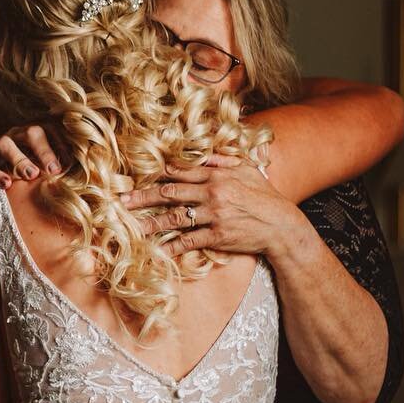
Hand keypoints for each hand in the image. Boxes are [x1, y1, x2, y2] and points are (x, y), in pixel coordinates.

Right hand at [0, 125, 64, 188]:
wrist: (8, 183)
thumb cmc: (37, 173)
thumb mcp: (51, 166)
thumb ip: (66, 164)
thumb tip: (86, 165)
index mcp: (36, 132)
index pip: (50, 130)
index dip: (60, 145)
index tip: (70, 163)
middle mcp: (17, 134)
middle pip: (29, 133)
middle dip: (42, 151)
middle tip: (53, 170)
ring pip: (5, 145)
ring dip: (19, 160)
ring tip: (31, 175)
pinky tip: (6, 184)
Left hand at [120, 156, 309, 258]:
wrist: (281, 225)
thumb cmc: (264, 196)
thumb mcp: (247, 169)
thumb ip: (223, 159)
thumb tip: (202, 152)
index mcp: (216, 175)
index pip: (180, 171)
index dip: (157, 174)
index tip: (138, 176)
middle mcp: (211, 193)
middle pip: (169, 193)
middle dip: (143, 196)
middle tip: (122, 200)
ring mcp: (213, 215)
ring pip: (175, 218)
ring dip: (151, 222)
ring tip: (131, 226)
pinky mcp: (216, 236)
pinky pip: (189, 241)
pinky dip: (172, 246)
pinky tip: (157, 250)